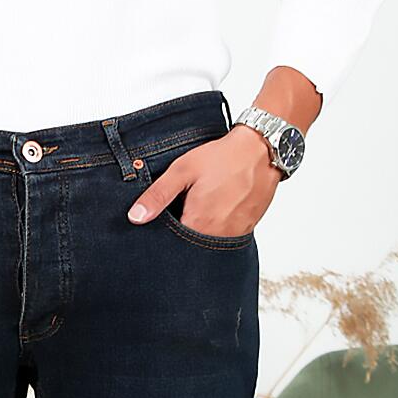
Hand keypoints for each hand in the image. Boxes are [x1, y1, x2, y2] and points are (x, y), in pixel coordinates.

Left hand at [127, 125, 281, 234]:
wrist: (261, 150)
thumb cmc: (223, 158)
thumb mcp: (183, 171)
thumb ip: (158, 195)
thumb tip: (136, 217)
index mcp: (199, 223)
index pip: (173, 244)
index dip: (165, 235)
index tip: (164, 222)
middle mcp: (219, 234)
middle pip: (192, 247)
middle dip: (183, 235)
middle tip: (186, 209)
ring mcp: (235, 234)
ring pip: (209, 243)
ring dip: (201, 231)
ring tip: (202, 207)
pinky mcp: (247, 229)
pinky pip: (226, 237)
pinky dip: (218, 228)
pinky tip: (217, 209)